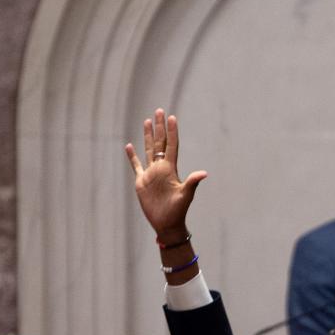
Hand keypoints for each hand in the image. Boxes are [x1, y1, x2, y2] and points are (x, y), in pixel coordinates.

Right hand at [125, 108, 206, 241]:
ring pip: (149, 150)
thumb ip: (192, 182)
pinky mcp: (142, 182)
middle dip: (159, 127)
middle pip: (160, 143)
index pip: (171, 145)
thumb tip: (204, 173)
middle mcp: (161, 168)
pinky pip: (136, 166)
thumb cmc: (178, 211)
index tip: (172, 117)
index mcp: (171, 169)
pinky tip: (130, 146)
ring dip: (148, 136)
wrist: (167, 224)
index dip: (172, 132)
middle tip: (159, 111)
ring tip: (147, 121)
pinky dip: (132, 157)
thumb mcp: (186, 195)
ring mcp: (151, 174)